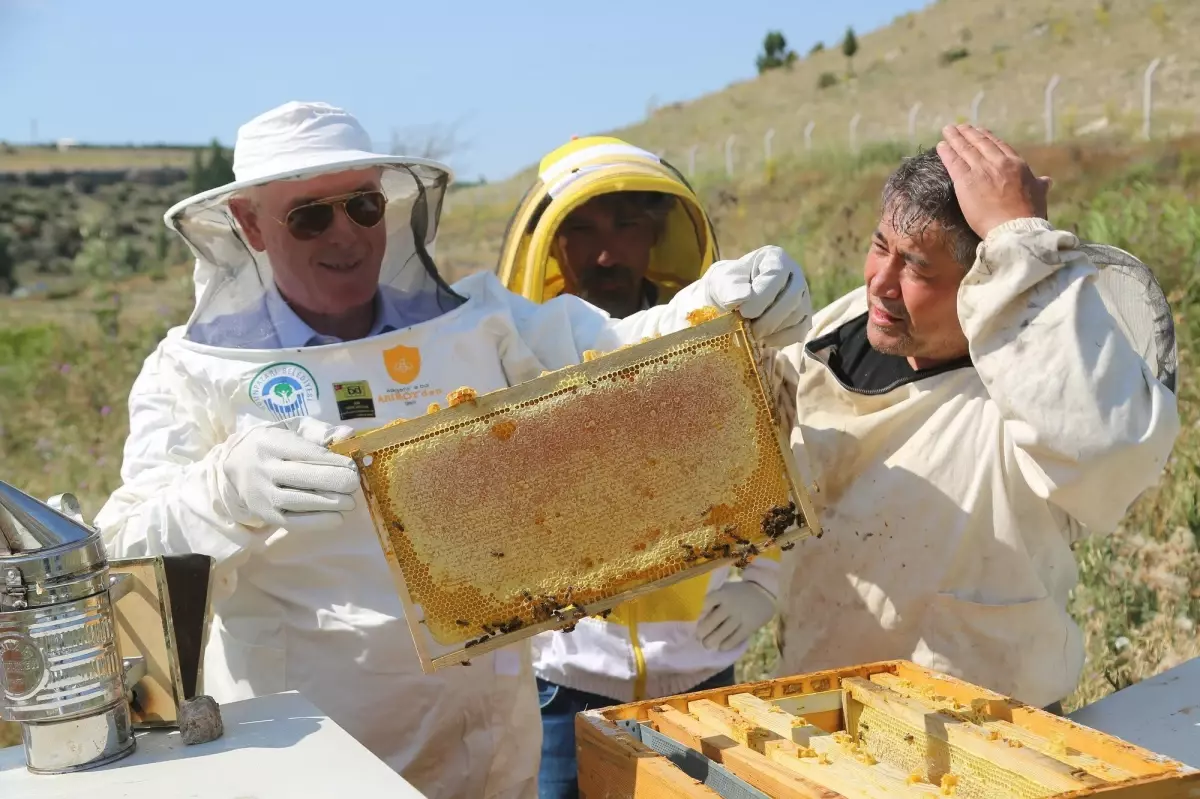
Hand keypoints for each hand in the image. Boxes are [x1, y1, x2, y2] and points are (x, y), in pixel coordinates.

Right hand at [220, 417, 358, 532]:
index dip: (333, 461)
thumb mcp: (292, 429)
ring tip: (350, 502)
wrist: (234, 465)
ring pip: (299, 501)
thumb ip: (320, 432)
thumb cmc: (273, 445)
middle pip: (303, 477)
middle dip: (335, 481)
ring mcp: (262, 495)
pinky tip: (337, 518)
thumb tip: (349, 435)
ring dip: (330, 503)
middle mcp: (263, 469)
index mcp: (270, 443)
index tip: (352, 466)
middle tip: (354, 483)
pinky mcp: (265, 515)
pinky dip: (318, 522)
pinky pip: (293, 522)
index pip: (306, 453)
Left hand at [696, 581, 776, 651]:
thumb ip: (713, 599)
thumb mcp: (725, 590)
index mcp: (722, 594)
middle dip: (703, 631)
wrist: (764, 593)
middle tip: (698, 636)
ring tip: (707, 644)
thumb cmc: (738, 593)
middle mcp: (730, 605)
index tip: (692, 620)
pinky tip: (721, 647)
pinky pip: (736, 638)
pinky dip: (727, 644)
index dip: (698, 612)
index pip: (706, 602)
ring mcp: (740, 616)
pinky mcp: (749, 626)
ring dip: (713, 640)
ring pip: (724, 632)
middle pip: (713, 621)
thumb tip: (696, 614)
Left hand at [704, 246, 812, 347]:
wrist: (730, 302)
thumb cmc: (726, 287)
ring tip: (752, 335)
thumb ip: (729, 288)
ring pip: (797, 315)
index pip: (777, 275)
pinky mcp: (803, 317)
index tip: (743, 312)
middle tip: (748, 330)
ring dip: (773, 330)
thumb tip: (743, 297)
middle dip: (769, 318)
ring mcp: (802, 296)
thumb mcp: (721, 282)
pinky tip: (764, 341)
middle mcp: (794, 275)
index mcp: (774, 258)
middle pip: (792, 297)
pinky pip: (800, 330)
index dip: (762, 296)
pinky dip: (782, 339)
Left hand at [935, 124, 1051, 238]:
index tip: (980, 131)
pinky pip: (954, 163)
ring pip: (965, 149)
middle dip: (969, 134)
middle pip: (980, 143)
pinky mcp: (965, 182)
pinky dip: (946, 153)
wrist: (1015, 228)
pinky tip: (941, 146)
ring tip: (948, 130)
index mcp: (1016, 164)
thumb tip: (1046, 180)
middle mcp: (998, 163)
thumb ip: (1039, 185)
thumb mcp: (1039, 194)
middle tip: (960, 127)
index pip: (998, 146)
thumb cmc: (1029, 214)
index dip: (987, 137)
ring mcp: (981, 170)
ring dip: (955, 138)